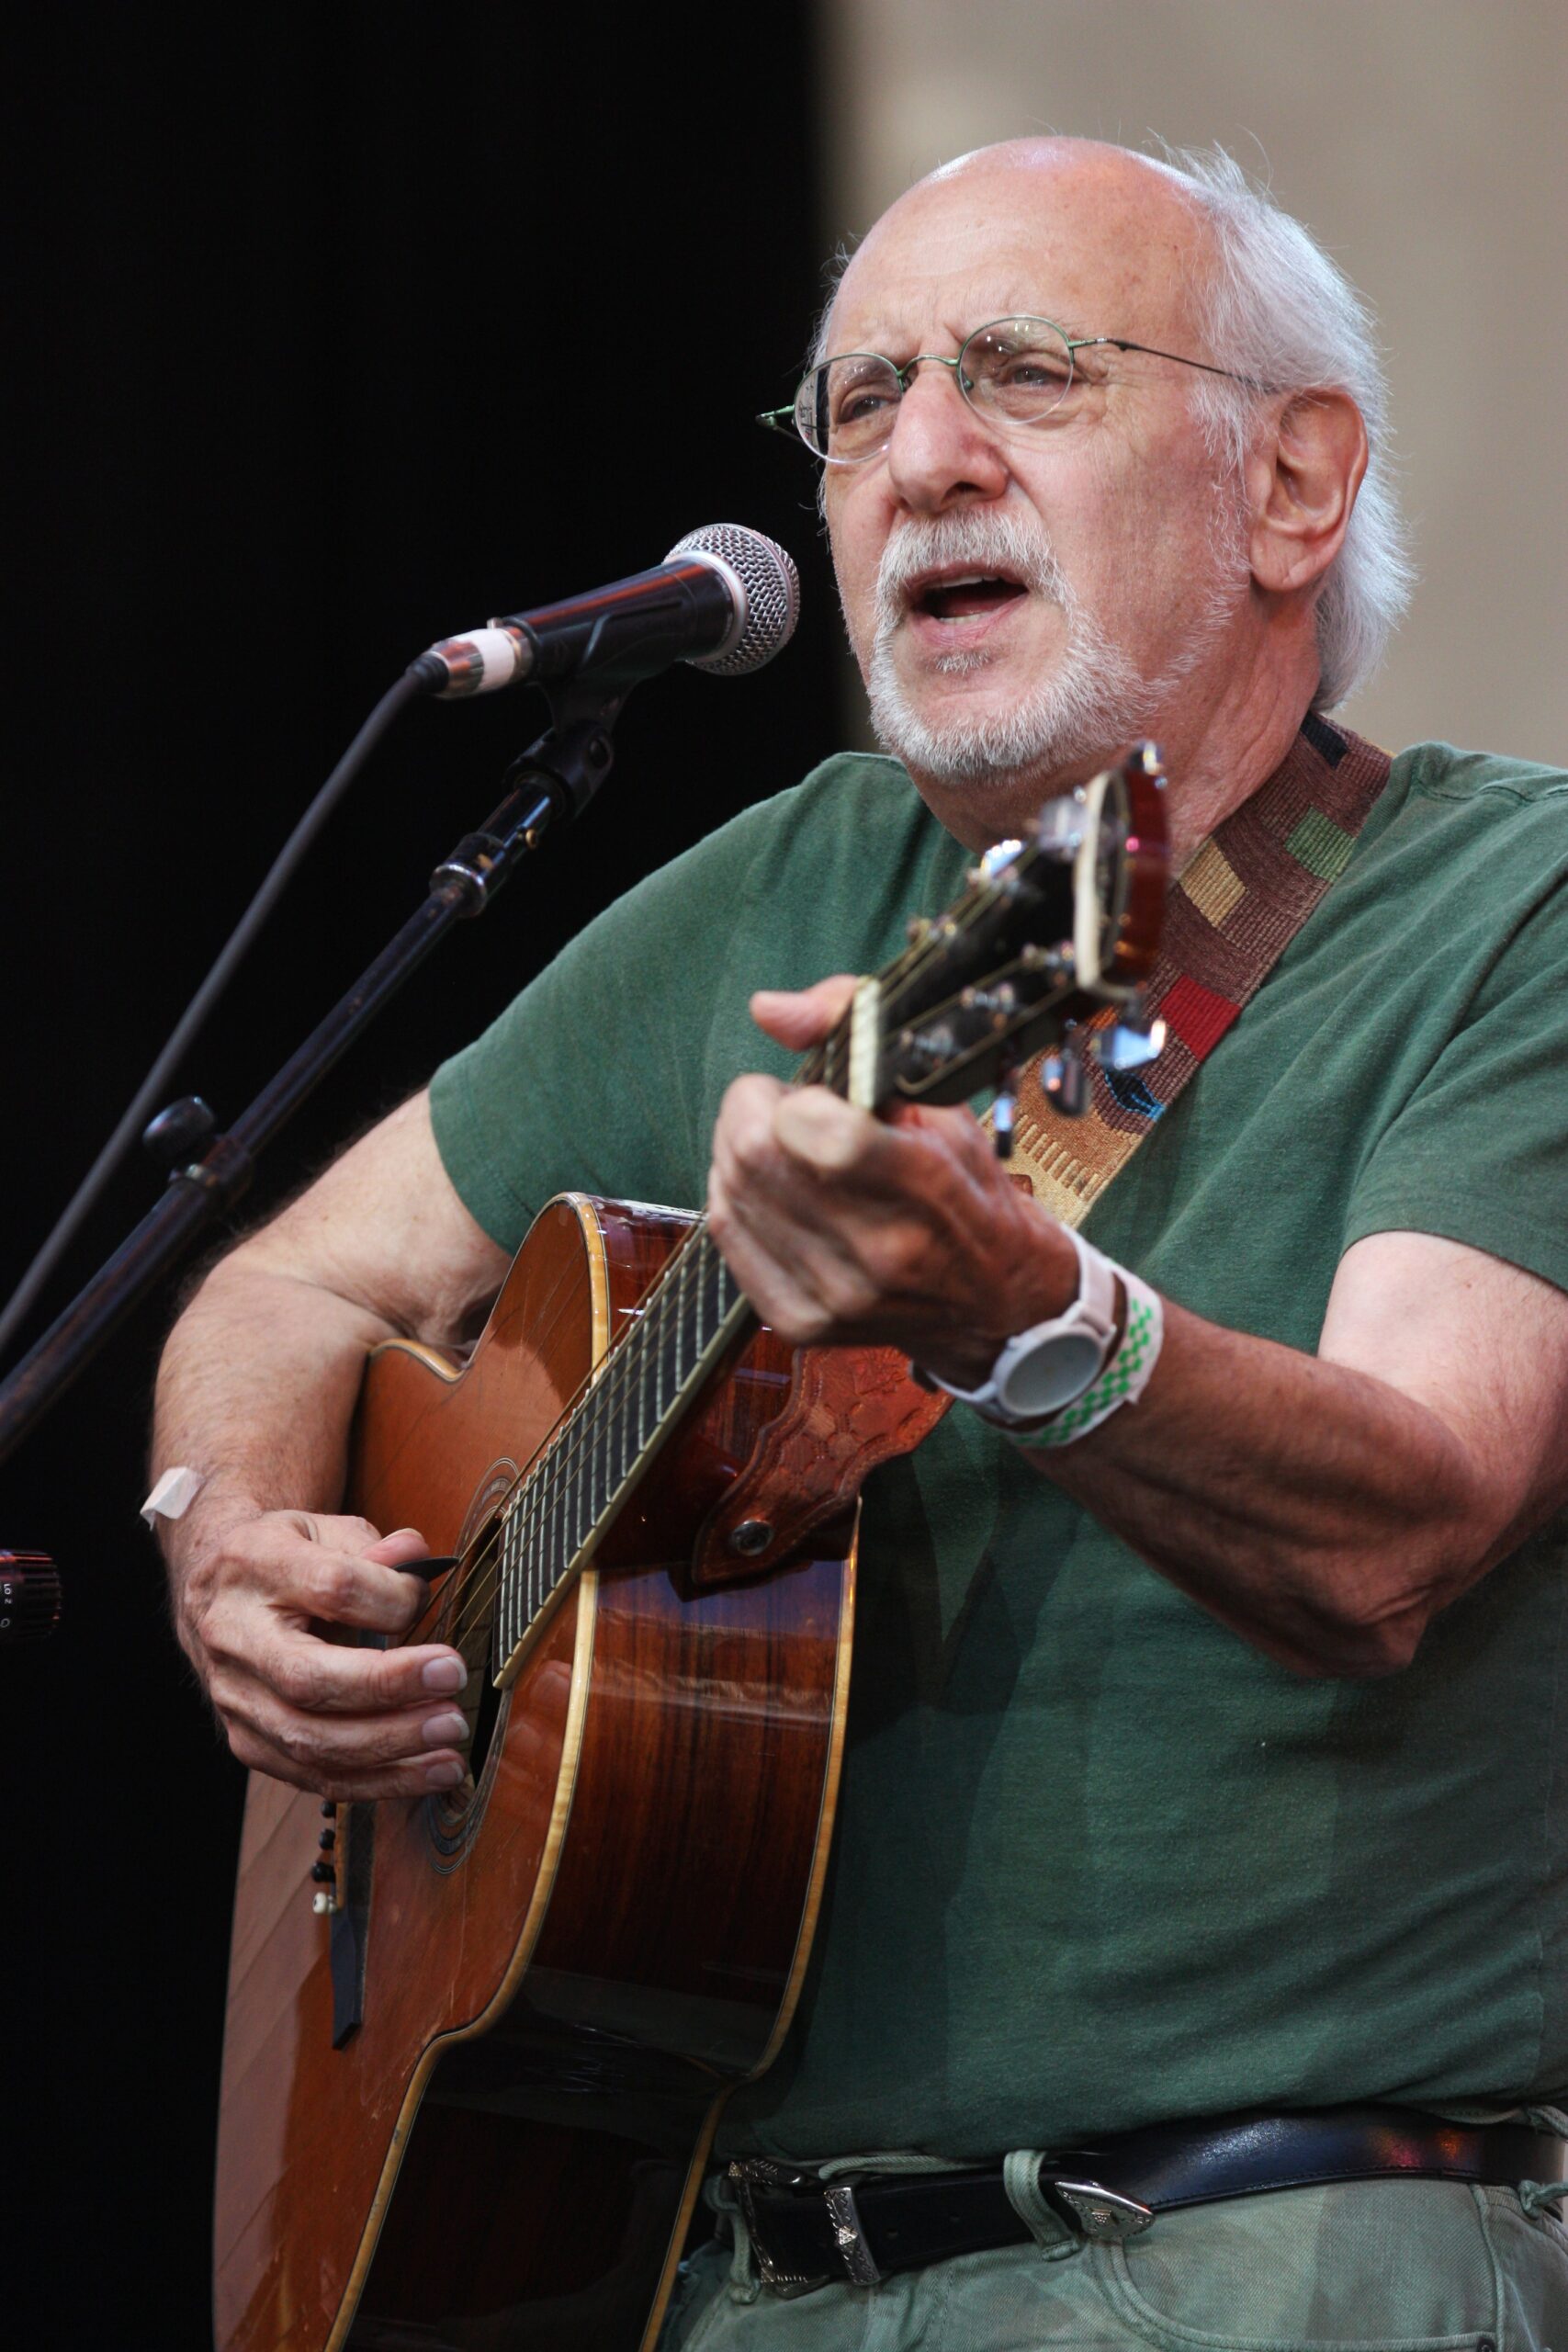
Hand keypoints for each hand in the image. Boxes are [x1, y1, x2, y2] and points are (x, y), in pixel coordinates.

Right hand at [168, 1501, 470, 1798]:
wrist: (217, 1591)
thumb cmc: (287, 1557)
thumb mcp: (325, 1529)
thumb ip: (375, 1548)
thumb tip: (418, 1562)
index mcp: (255, 1566)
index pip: (331, 1587)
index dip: (389, 1601)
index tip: (425, 1602)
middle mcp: (234, 1636)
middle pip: (308, 1678)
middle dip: (389, 1687)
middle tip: (453, 1679)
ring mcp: (235, 1698)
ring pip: (309, 1740)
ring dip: (391, 1745)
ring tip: (451, 1736)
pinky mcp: (247, 1742)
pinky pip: (313, 1776)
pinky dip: (379, 1781)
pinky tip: (429, 1771)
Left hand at [707, 976, 1079, 1388]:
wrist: (991, 1302)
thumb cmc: (966, 1189)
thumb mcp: (940, 1099)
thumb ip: (855, 1029)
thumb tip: (768, 1009)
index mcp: (927, 1188)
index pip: (819, 1135)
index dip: (794, 1097)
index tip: (812, 1093)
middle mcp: (879, 1252)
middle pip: (755, 1158)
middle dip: (752, 1111)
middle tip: (784, 1109)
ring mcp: (835, 1296)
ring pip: (730, 1191)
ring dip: (740, 1152)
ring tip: (783, 1150)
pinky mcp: (800, 1322)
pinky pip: (726, 1233)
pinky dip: (736, 1195)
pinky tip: (772, 1188)